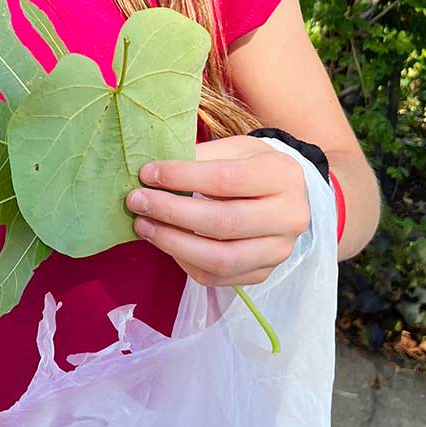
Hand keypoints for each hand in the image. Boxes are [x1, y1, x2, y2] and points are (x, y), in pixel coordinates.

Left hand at [125, 134, 310, 289]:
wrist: (284, 195)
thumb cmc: (252, 166)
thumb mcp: (233, 149)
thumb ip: (199, 158)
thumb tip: (154, 174)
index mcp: (283, 175)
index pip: (226, 180)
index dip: (182, 178)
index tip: (148, 174)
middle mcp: (289, 217)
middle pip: (223, 222)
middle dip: (171, 212)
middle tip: (137, 201)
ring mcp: (279, 250)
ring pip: (220, 258)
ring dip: (173, 243)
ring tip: (144, 226)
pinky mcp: (263, 273)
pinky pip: (217, 277)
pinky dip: (184, 262)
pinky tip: (165, 243)